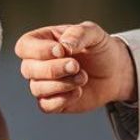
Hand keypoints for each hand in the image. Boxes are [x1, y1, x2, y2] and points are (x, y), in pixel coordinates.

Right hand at [16, 21, 135, 113]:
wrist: (115, 72)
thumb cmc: (100, 48)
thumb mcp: (94, 33)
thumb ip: (78, 33)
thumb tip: (63, 47)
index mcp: (42, 42)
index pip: (24, 47)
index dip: (39, 50)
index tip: (62, 50)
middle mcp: (37, 63)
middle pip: (28, 69)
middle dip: (53, 69)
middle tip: (76, 66)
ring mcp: (44, 84)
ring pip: (37, 89)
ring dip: (62, 84)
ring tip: (83, 77)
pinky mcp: (53, 102)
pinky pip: (46, 106)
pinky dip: (62, 100)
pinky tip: (78, 91)